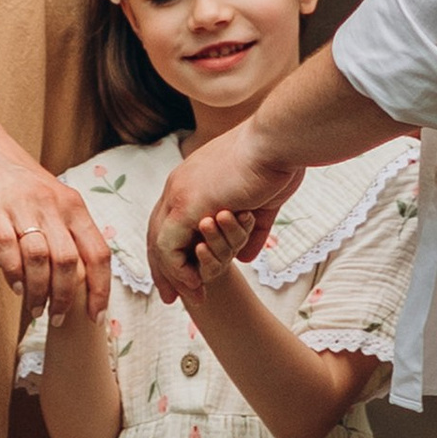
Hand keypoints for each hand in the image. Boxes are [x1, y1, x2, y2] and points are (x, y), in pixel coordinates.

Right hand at [0, 88, 109, 322]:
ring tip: (35, 309)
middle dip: (66, 296)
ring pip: (39, 258)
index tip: (97, 315)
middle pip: (68, 261)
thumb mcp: (53, 202)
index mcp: (74, 206)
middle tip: (59, 318)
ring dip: (38, 290)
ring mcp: (25, 206)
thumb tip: (85, 272)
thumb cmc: (20, 183)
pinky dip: (13, 273)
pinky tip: (15, 288)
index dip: (101, 287)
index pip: (98, 252)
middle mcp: (54, 206)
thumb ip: (68, 232)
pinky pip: (7, 249)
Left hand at [148, 128, 301, 304]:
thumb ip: (252, 229)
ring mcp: (179, 195)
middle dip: (163, 268)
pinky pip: (168, 247)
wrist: (279, 141)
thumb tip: (244, 256)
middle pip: (157, 233)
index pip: (171, 221)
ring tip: (192, 297)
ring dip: (173, 276)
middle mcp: (179, 185)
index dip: (177, 250)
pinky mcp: (186, 206)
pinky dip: (177, 270)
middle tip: (171, 297)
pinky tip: (196, 284)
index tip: (187, 276)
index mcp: (193, 180)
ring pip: (160, 244)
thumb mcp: (263, 204)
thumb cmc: (279, 162)